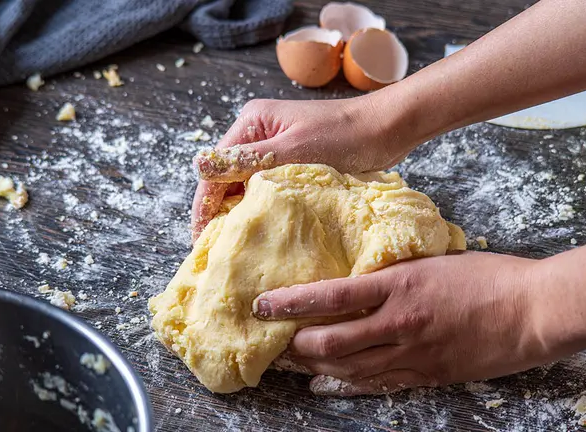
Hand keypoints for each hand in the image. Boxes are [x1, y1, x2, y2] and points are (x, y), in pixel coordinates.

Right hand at [190, 96, 408, 240]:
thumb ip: (248, 160)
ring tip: (235, 248)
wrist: (387, 129)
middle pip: (227, 178)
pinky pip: (268, 189)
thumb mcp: (293, 150)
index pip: (216, 170)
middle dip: (219, 212)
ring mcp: (275, 149)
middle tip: (216, 251)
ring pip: (246, 186)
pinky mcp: (293, 163)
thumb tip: (198, 166)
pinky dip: (263, 208)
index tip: (201, 240)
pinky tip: (262, 231)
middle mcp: (258, 133)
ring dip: (241, 213)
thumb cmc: (345, 135)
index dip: (205, 205)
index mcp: (252, 123)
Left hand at [252, 252, 559, 395]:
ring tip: (292, 363)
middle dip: (296, 344)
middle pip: (331, 341)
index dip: (291, 302)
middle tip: (275, 341)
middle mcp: (398, 322)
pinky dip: (346, 384)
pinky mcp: (427, 375)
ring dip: (314, 367)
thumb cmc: (488, 277)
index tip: (263, 304)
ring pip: (348, 368)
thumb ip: (394, 273)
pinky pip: (377, 384)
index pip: (330, 295)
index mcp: (399, 284)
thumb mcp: (432, 261)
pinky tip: (326, 383)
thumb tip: (361, 277)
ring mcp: (413, 353)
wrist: (532, 310)